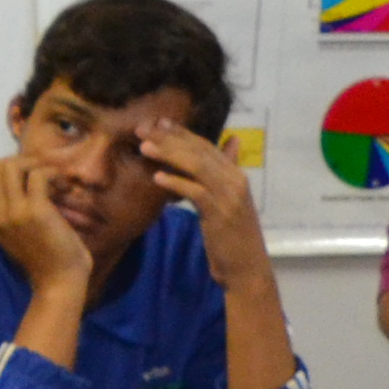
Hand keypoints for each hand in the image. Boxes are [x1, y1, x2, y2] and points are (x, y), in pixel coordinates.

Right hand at [0, 155, 92, 294]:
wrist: (58, 282)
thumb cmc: (45, 260)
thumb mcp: (17, 237)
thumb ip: (12, 215)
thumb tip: (24, 188)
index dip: (7, 172)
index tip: (29, 183)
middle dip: (21, 162)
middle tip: (43, 177)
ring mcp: (14, 212)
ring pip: (12, 165)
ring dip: (36, 165)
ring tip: (53, 182)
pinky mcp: (35, 211)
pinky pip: (38, 174)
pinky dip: (53, 173)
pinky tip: (63, 188)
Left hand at [135, 123, 266, 271]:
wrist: (246, 266)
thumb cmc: (231, 235)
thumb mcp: (226, 201)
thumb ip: (221, 173)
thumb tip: (231, 141)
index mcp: (235, 174)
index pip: (206, 146)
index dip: (181, 133)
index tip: (158, 122)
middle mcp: (235, 180)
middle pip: (199, 151)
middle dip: (170, 138)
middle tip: (142, 128)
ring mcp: (229, 196)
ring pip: (197, 167)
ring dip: (169, 155)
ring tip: (144, 147)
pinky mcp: (220, 213)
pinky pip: (196, 193)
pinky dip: (177, 183)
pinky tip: (157, 177)